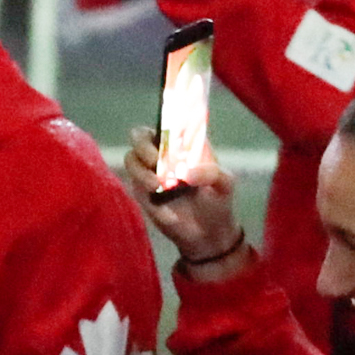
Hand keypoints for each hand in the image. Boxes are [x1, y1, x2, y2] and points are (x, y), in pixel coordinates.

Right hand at [123, 125, 247, 272]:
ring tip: (157, 186)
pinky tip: (161, 202)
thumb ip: (210, 172)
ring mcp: (149, 173)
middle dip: (144, 147)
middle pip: (139, 136)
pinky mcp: (141, 193)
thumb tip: (186, 172)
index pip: (166, 122)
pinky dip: (144, 190)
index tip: (167, 132)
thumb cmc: (218, 202)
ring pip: (131, 159)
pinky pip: (133, 184)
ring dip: (141, 170)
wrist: (207, 234)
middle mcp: (162, 154)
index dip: (161, 119)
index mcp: (183, 144)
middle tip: (156, 161)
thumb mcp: (224, 184)